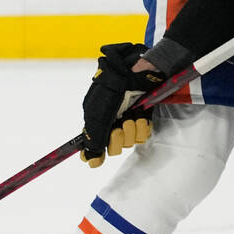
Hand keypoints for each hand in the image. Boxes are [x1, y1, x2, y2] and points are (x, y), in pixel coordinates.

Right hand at [80, 43, 163, 166]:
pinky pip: (144, 133)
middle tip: (119, 124)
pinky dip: (143, 126)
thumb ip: (94, 134)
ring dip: (132, 129)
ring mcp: (128, 119)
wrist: (136, 73)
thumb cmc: (113, 89)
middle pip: (115, 146)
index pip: (93, 144)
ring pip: (131, 141)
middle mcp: (112, 122)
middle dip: (118, 138)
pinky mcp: (143, 117)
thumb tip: (89, 158)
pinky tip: (141, 115)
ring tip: (132, 115)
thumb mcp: (98, 112)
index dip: (95, 153)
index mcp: (96, 120)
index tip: (96, 160)